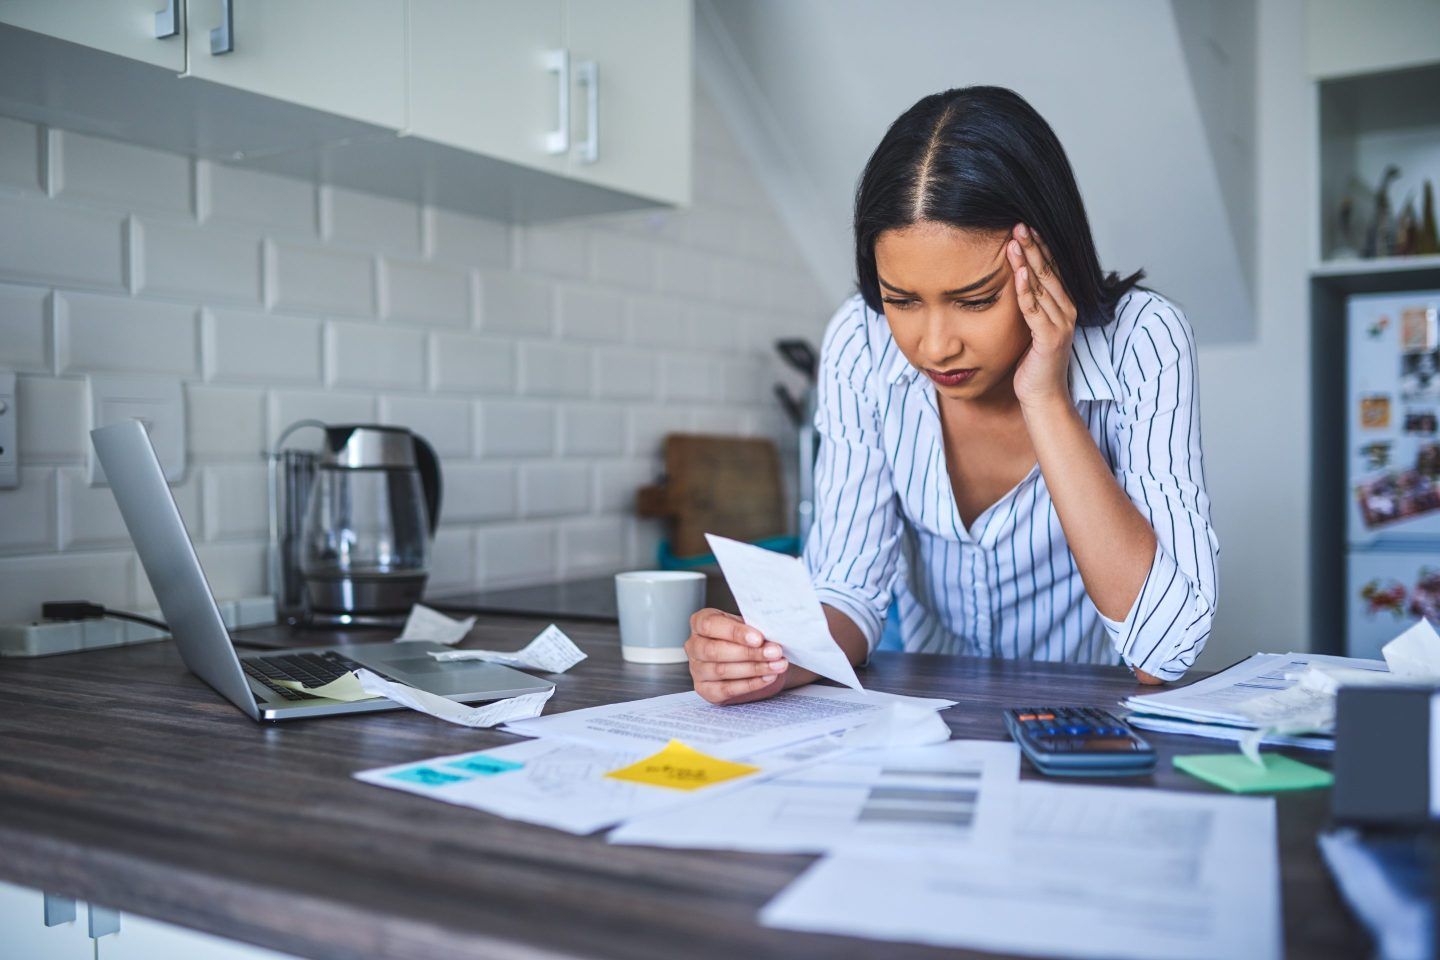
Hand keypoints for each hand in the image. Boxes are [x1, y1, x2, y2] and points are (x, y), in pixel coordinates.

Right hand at [685, 608, 789, 704]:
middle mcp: (694, 645)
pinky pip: (727, 689)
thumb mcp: (749, 627)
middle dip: (748, 653)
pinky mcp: (705, 690)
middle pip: (715, 650)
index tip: (758, 638)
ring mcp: (697, 669)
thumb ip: (754, 629)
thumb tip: (771, 636)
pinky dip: (750, 684)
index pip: (710, 625)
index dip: (735, 632)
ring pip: (722, 670)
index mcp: (700, 622)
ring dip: (754, 668)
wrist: (752, 660)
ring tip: (777, 665)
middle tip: (774, 652)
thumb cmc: (747, 639)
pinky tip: (767, 677)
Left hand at [1005, 222, 1076, 409]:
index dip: (1038, 248)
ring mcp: (1061, 324)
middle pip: (1048, 271)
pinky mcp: (1050, 338)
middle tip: (1017, 223)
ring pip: (1042, 286)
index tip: (1023, 227)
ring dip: (1028, 261)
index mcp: (1063, 306)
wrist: (1043, 397)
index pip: (1050, 270)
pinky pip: (1035, 309)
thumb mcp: (1030, 329)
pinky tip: (1019, 272)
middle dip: (1032, 246)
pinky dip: (1026, 290)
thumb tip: (1014, 282)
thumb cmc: (1033, 364)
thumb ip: (1029, 307)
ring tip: (1015, 240)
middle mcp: (1066, 311)